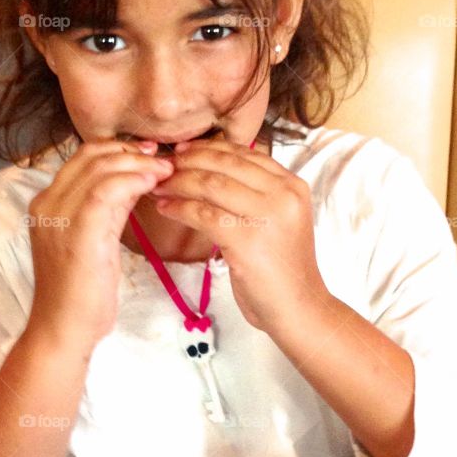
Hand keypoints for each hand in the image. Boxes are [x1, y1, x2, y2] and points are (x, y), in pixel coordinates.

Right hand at [26, 140, 173, 345]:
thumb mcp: (92, 241)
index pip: (81, 158)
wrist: (63, 328)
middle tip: (161, 159)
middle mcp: (48, 203)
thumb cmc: (80, 294)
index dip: (117, 149)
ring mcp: (59, 216)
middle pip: (90, 156)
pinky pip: (106, 191)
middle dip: (130, 151)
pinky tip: (153, 184)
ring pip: (99, 168)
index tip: (147, 154)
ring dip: (137, 164)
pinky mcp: (78, 231)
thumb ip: (105, 210)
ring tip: (164, 170)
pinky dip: (133, 181)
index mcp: (47, 204)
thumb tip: (132, 184)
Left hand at [150, 138, 328, 330]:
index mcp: (292, 185)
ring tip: (158, 187)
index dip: (210, 149)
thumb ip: (258, 195)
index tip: (184, 151)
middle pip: (225, 164)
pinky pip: (203, 214)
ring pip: (211, 185)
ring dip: (178, 183)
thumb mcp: (280, 221)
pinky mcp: (247, 239)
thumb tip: (215, 172)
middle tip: (164, 166)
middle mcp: (283, 194)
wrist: (299, 308)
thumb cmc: (283, 270)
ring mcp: (267, 215)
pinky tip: (166, 208)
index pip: (245, 153)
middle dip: (189, 161)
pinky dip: (180, 208)